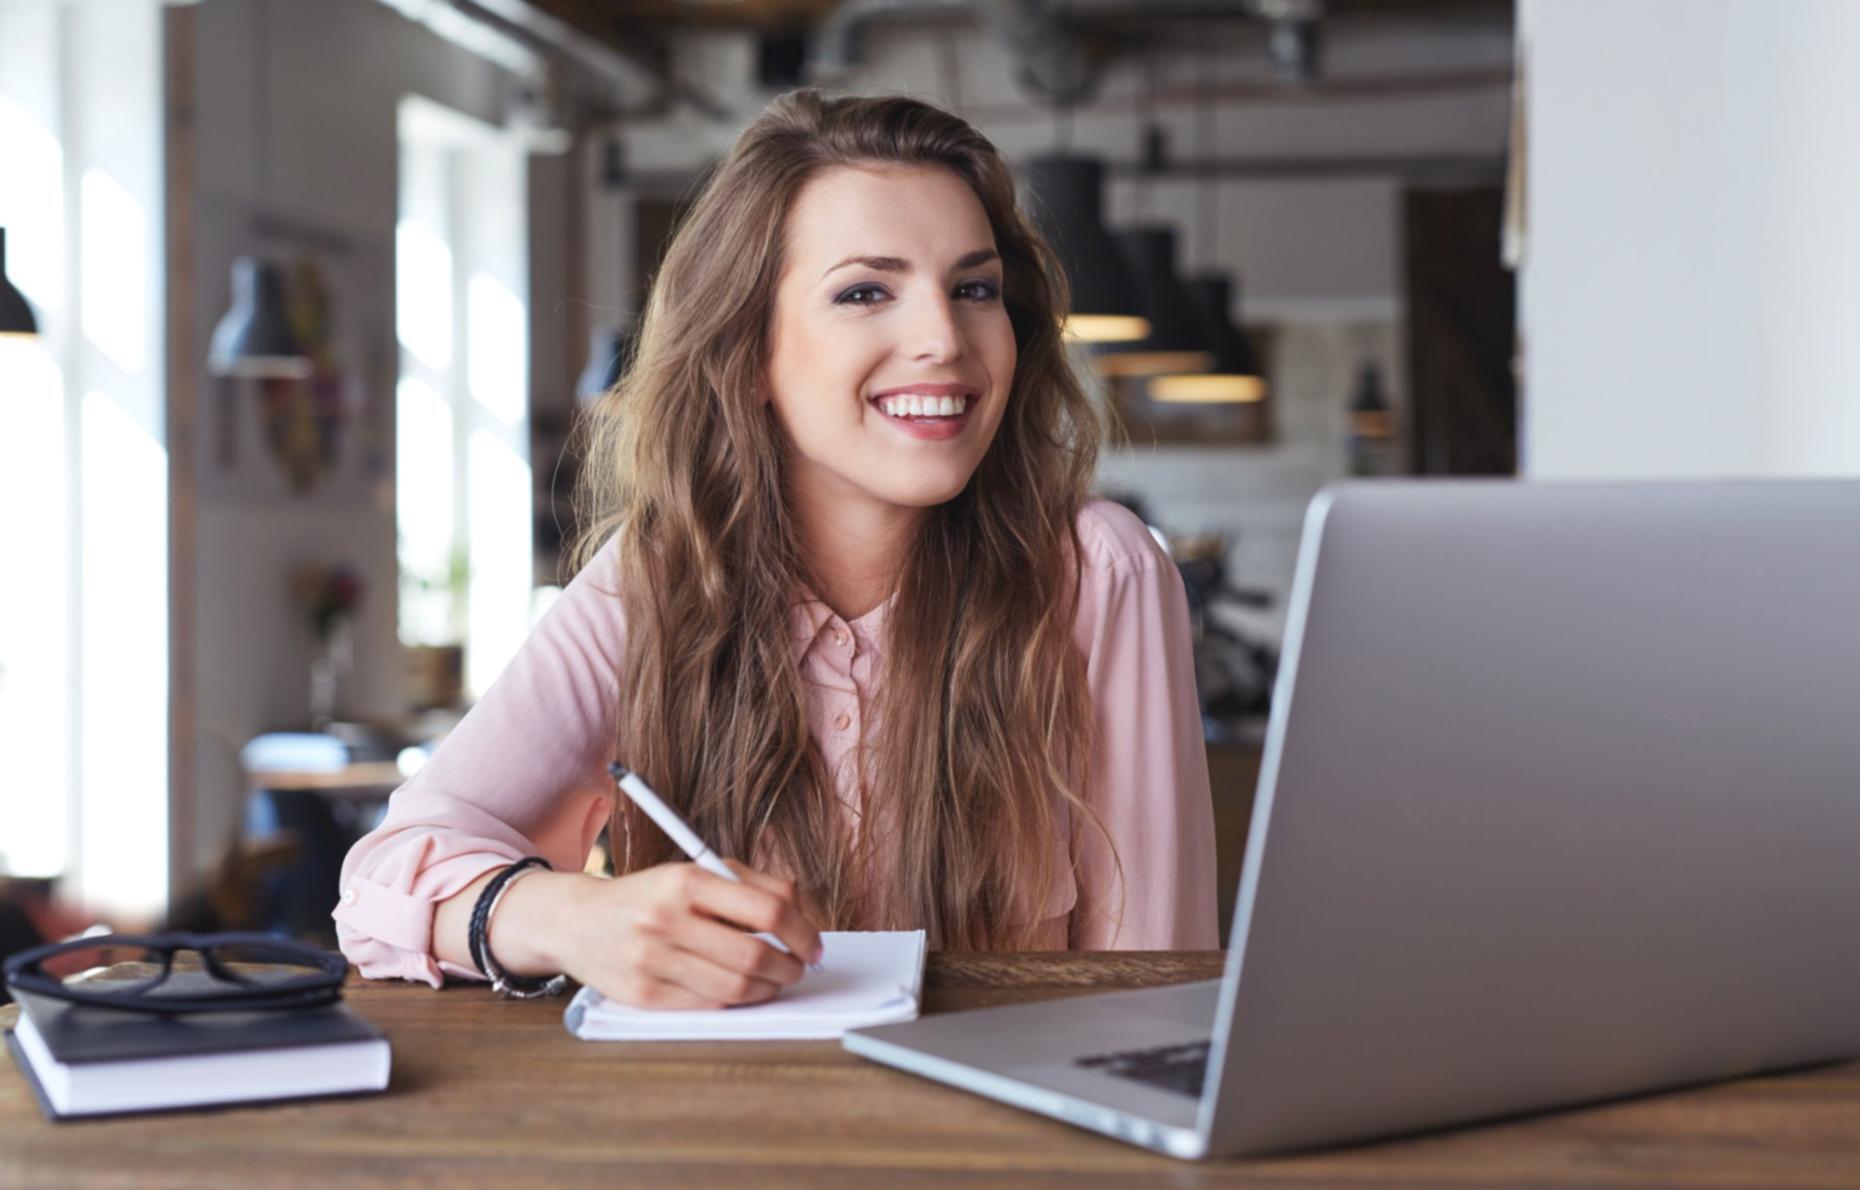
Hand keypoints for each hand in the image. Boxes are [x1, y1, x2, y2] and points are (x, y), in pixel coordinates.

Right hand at [554, 860, 823, 1010]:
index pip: (768, 909)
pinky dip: (736, 999)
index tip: (813, 944)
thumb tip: (802, 914)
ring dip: (768, 988)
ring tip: (774, 979)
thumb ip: (751, 884)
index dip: (803, 931)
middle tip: (798, 967)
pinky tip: (742, 989)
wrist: (578, 921)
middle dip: (790, 966)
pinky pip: (708, 1004)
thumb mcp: (695, 871)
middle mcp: (666, 919)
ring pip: (735, 986)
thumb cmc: (651, 895)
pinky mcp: (643, 995)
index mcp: (685, 881)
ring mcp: (652, 960)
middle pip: (754, 954)